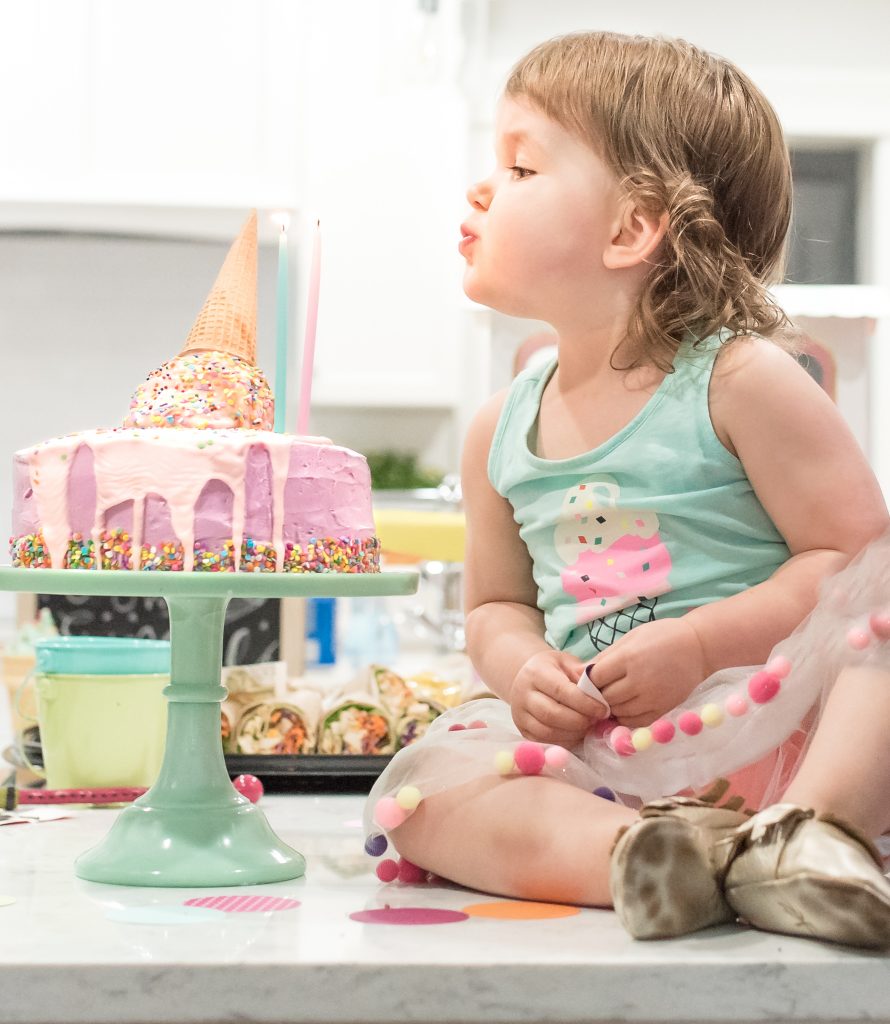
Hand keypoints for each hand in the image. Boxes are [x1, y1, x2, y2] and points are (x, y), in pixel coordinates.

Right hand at [509, 648, 608, 746]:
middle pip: (551, 714)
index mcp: (536, 672)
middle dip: (579, 720)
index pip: (560, 690)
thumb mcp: (567, 663)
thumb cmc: (553, 669)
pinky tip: (576, 734)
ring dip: (572, 733)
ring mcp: (520, 714)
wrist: (527, 678)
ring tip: (588, 727)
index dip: (584, 703)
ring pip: (547, 731)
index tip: (603, 709)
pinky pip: (544, 742)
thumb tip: (602, 687)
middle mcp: (523, 693)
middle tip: (596, 720)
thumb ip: (583, 674)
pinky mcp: (522, 730)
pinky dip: (564, 742)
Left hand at [589, 618, 705, 727]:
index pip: (595, 678)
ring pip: (618, 712)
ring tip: (612, 698)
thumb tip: (578, 675)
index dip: (588, 681)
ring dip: (611, 708)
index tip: (588, 680)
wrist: (699, 647)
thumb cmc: (661, 636)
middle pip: (605, 698)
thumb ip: (604, 657)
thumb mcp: (630, 638)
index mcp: (629, 658)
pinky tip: (626, 706)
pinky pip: (636, 722)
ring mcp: (653, 697)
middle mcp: (640, 680)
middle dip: (598, 696)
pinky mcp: (664, 709)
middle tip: (598, 691)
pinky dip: (626, 717)